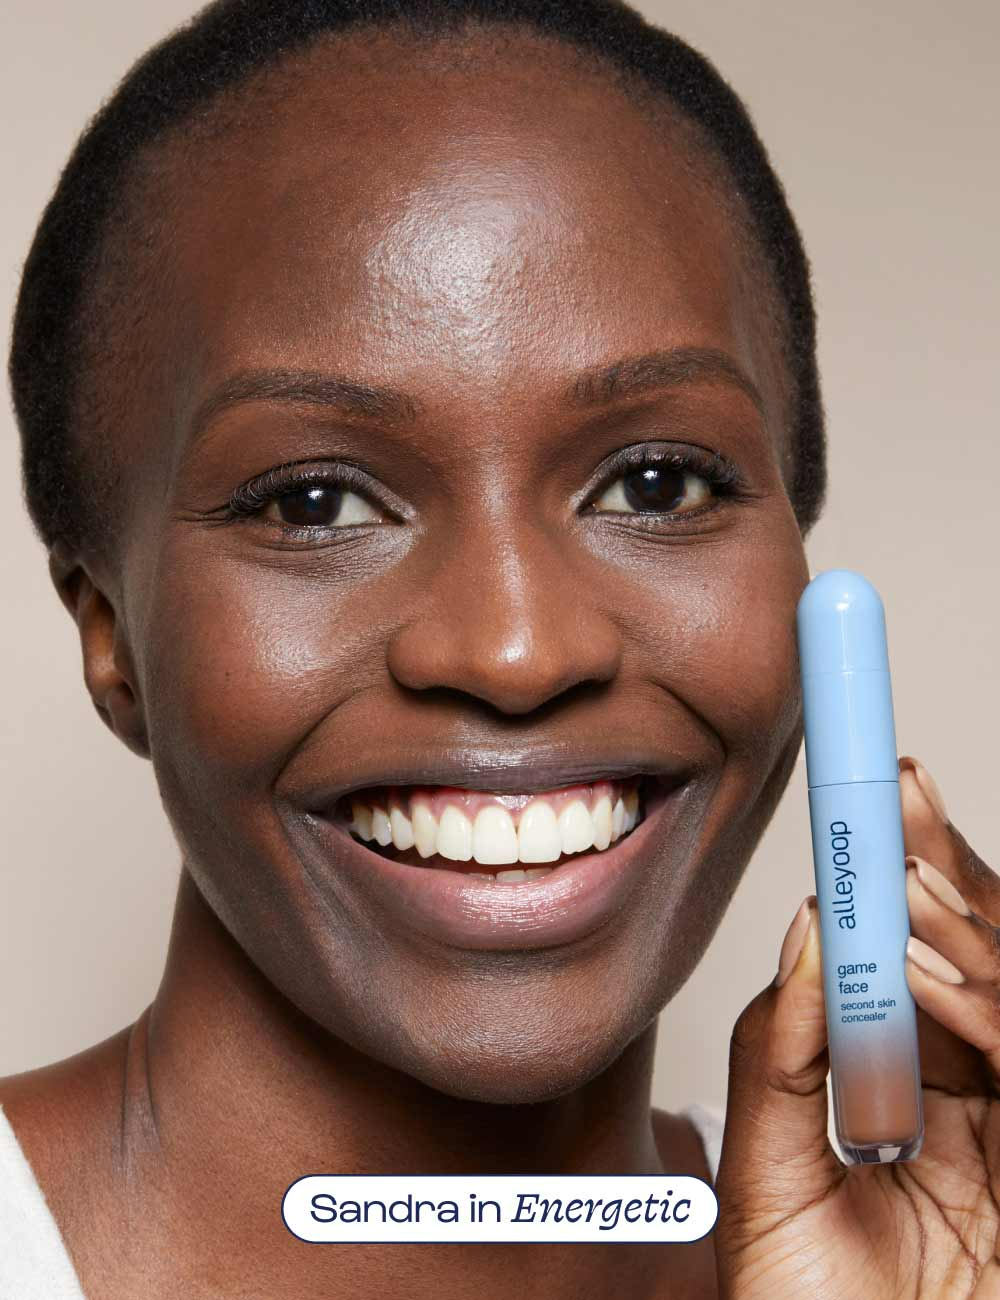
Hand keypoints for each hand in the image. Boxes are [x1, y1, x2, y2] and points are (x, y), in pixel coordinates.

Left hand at [714, 756, 999, 1298]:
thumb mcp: (767, 1175)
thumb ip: (781, 1051)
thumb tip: (810, 924)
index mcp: (913, 1091)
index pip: (922, 961)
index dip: (912, 878)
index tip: (885, 798)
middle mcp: (978, 1104)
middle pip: (983, 962)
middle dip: (947, 872)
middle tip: (906, 794)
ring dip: (964, 929)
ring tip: (903, 876)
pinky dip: (982, 1012)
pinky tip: (922, 972)